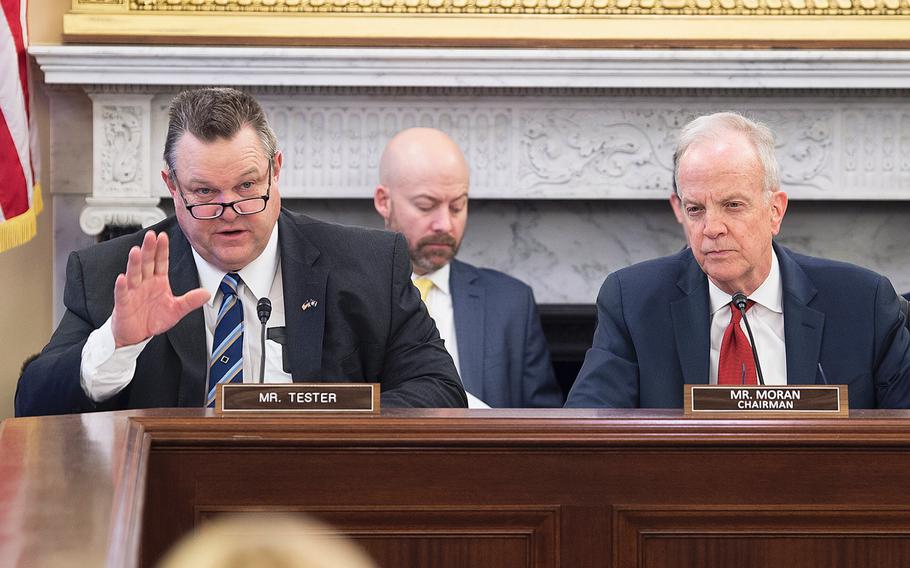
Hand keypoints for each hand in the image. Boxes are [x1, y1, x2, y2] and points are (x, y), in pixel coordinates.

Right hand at [111, 231, 210, 347]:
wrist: (137, 335)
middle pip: (147, 263)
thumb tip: (207, 293)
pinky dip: (122, 286)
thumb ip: (190, 301)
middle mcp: (145, 283)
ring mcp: (133, 292)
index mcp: (158, 281)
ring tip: (136, 251)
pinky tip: (122, 278)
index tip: (163, 236)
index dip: (162, 250)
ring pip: (134, 274)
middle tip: (151, 235)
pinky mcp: (124, 304)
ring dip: (135, 263)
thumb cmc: (153, 319)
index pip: (160, 262)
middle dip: (149, 250)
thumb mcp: (176, 310)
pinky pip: (122, 293)